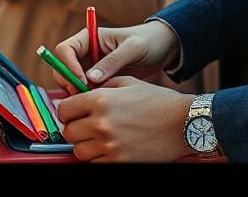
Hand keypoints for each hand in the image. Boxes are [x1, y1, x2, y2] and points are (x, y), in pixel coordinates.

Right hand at [53, 21, 181, 90]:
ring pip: (70, 81)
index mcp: (89, 38)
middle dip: (69, 82)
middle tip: (85, 95)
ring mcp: (90, 67)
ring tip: (95, 100)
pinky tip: (101, 102)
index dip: (68, 66)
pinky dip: (87, 98)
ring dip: (77, 92)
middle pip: (62, 67)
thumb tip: (90, 79)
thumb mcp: (133, 48)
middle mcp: (85, 52)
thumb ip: (112, 61)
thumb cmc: (148, 41)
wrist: (162, 48)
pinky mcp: (98, 80)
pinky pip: (84, 90)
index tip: (82, 81)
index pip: (64, 50)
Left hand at [57, 75, 194, 161]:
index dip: (67, 112)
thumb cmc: (157, 102)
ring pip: (79, 151)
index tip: (73, 114)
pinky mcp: (120, 162)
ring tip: (99, 140)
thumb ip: (101, 86)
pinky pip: (95, 165)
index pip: (64, 110)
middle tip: (87, 127)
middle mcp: (101, 123)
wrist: (184, 123)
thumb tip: (80, 91)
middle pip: (68, 132)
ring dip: (85, 146)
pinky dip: (98, 159)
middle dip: (75, 129)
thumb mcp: (126, 83)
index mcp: (100, 100)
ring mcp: (110, 145)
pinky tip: (109, 150)